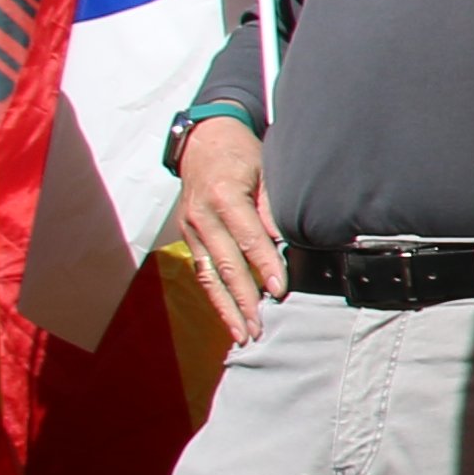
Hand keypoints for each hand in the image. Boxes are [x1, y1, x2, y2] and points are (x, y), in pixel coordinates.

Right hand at [172, 115, 283, 339]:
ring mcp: (190, 228)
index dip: (264, 266)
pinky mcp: (187, 236)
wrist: (204, 141)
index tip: (279, 291)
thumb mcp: (266, 170)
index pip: (248, 238)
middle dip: (242, 300)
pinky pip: (202, 270)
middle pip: (225, 264)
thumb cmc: (242, 155)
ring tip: (241, 333)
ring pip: (208, 275)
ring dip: (225, 307)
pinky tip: (228, 314)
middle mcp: (201, 216)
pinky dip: (215, 294)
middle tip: (257, 328)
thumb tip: (286, 242)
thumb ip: (273, 206)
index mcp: (223, 196)